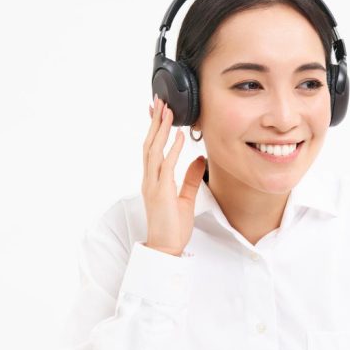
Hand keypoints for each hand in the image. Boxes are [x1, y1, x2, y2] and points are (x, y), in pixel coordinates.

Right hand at [142, 95, 205, 256]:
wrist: (166, 248)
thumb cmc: (173, 227)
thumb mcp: (186, 198)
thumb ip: (191, 178)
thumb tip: (200, 159)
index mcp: (153, 180)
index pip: (151, 148)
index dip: (154, 128)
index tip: (157, 110)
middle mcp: (149, 179)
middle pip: (149, 143)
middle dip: (155, 122)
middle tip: (160, 101)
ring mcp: (153, 185)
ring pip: (153, 150)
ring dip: (161, 129)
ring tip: (168, 111)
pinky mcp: (161, 193)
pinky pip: (166, 166)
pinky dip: (172, 150)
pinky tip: (179, 137)